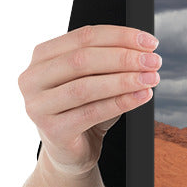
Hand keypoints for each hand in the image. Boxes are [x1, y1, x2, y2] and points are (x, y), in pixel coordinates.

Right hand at [18, 24, 160, 176]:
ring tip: (151, 78)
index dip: (120, 36)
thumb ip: (111, 61)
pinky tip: (142, 96)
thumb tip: (145, 51)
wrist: (71, 150)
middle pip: (83, 60)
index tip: (150, 43)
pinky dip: (121, 103)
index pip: (83, 36)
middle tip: (153, 61)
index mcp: (42, 57)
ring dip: (124, 81)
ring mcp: (38, 106)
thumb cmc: (84, 108)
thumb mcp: (95, 79)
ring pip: (86, 87)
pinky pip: (91, 113)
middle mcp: (32, 79)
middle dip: (124, 58)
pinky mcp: (52, 131)